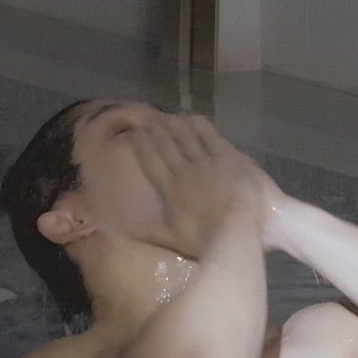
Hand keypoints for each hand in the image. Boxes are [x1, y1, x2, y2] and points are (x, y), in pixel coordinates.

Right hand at [125, 113, 282, 255]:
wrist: (234, 231)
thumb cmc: (203, 240)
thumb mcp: (172, 240)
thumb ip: (150, 233)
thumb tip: (123, 232)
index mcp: (170, 189)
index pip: (151, 162)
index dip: (142, 146)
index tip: (136, 133)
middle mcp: (184, 171)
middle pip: (167, 146)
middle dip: (157, 131)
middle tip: (150, 119)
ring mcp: (206, 163)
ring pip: (188, 138)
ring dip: (177, 126)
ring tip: (169, 116)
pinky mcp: (227, 159)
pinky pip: (211, 138)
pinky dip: (202, 127)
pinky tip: (195, 118)